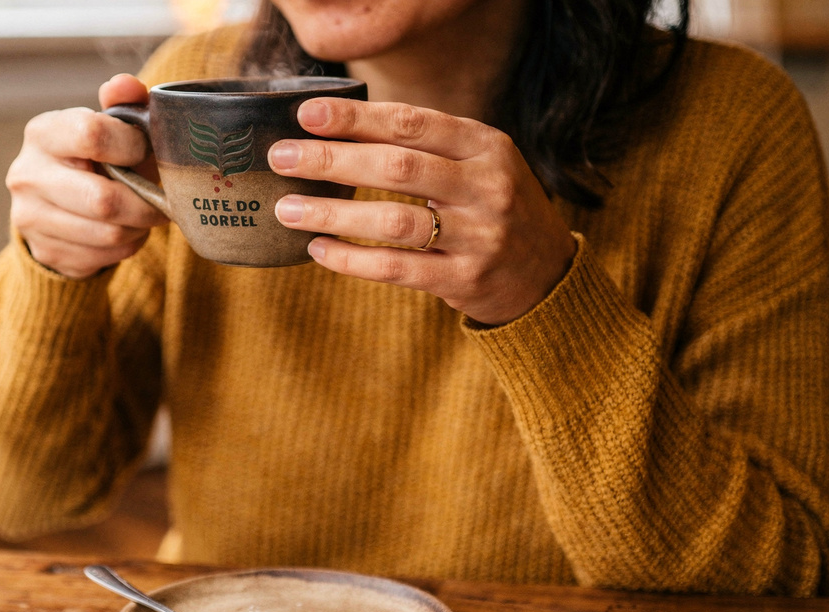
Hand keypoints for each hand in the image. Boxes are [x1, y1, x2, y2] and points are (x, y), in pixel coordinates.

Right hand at [6, 74, 168, 278]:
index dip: (132, 146)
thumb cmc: (94, 158)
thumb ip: (122, 104)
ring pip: (109, 234)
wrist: (54, 204)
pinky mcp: (46, 251)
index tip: (145, 151)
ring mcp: (30, 217)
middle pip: (103, 200)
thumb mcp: (107, 126)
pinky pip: (105, 257)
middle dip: (144, 203)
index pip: (92, 135)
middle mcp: (27, 175)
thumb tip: (126, 86)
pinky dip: (126, 246)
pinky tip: (125, 231)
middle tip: (161, 200)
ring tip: (143, 215)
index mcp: (43, 133)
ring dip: (138, 227)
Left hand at [269, 99, 576, 325]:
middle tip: (283, 158)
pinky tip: (319, 249)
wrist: (545, 271)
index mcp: (485, 145)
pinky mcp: (465, 279)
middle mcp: (486, 186)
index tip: (308, 116)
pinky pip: (398, 269)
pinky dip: (352, 259)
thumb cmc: (491, 205)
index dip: (356, 118)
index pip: (411, 123)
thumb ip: (423, 145)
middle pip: (397, 167)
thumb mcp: (475, 162)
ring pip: (394, 222)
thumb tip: (336, 131)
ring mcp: (479, 236)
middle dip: (332, 160)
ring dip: (333, 213)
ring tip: (288, 209)